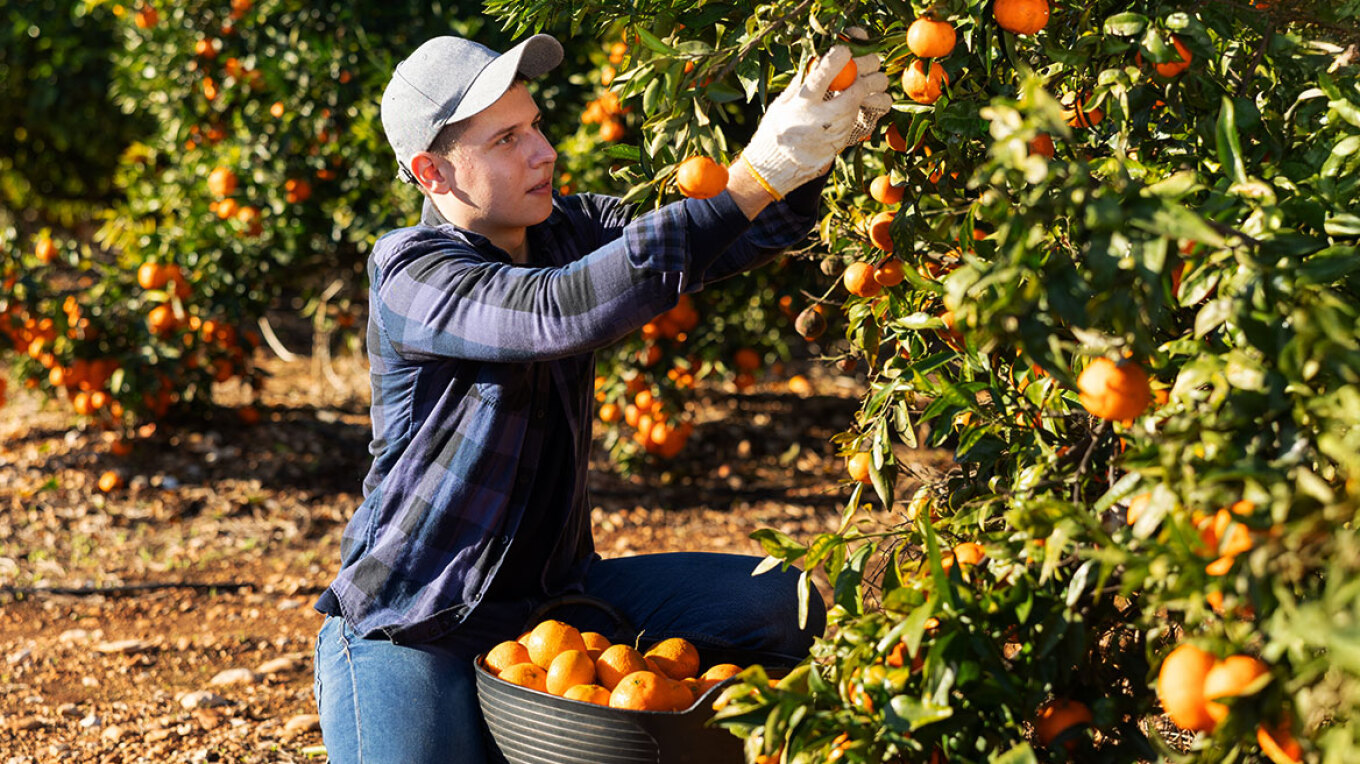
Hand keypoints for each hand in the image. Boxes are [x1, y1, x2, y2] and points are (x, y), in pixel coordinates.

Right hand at [739, 46, 890, 198]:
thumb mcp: (781, 104)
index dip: (838, 58)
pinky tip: (867, 97)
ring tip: (874, 80)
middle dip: (869, 73)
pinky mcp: (844, 141)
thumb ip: (801, 82)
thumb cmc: (776, 130)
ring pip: (867, 105)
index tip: (845, 48)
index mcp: (802, 105)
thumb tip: (819, 57)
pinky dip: (869, 105)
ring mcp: (836, 132)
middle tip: (872, 62)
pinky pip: (865, 119)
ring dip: (875, 89)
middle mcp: (821, 119)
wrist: (778, 168)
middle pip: (856, 91)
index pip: (823, 76)